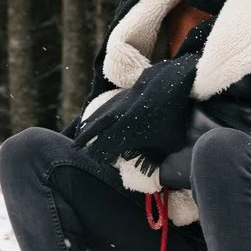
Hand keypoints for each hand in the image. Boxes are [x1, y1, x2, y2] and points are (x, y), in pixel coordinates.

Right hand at [71, 54, 200, 165]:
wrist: (173, 81)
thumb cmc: (175, 115)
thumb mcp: (172, 141)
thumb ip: (159, 155)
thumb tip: (155, 170)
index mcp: (131, 130)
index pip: (108, 144)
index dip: (99, 153)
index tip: (92, 159)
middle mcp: (121, 117)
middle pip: (97, 129)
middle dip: (85, 139)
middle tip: (76, 147)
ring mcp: (120, 105)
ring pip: (99, 116)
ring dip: (87, 126)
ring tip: (79, 135)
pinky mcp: (123, 96)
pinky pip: (105, 107)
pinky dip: (96, 114)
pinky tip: (91, 118)